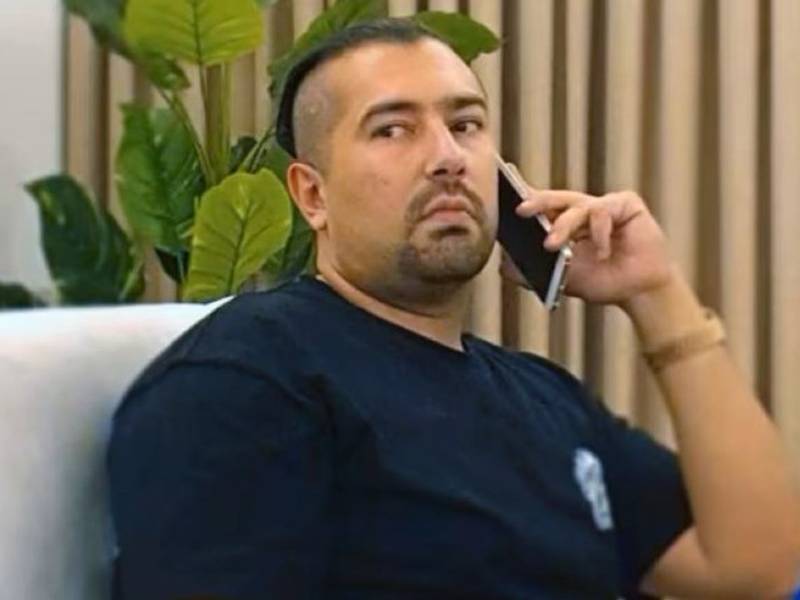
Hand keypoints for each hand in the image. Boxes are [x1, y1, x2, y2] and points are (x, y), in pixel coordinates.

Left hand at [500, 185, 674, 305]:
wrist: (638, 292)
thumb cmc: (602, 282)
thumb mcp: (561, 279)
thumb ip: (533, 273)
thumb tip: (503, 266)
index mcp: (565, 223)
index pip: (541, 206)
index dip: (524, 197)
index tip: (505, 189)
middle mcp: (582, 210)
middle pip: (554, 198)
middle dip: (536, 203)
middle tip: (521, 210)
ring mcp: (604, 205)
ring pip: (576, 205)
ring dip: (563, 226)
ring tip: (552, 246)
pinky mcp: (626, 204)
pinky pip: (603, 211)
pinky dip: (598, 234)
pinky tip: (603, 253)